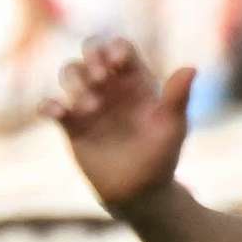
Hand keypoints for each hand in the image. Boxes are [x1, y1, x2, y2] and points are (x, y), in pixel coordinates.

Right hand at [43, 37, 194, 210]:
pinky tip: (58, 113)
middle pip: (90, 52)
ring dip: (75, 83)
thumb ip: (177, 97)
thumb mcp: (172, 127)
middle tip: (101, 78)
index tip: (118, 64)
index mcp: (135, 81)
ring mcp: (87, 103)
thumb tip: (192, 68)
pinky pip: (51, 105)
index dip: (116, 49)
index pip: (121, 49)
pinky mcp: (70, 124)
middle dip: (91, 57)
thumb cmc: (160, 157)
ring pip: (70, 73)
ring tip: (90, 108)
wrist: (139, 193)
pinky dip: (49, 105)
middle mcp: (109, 86)